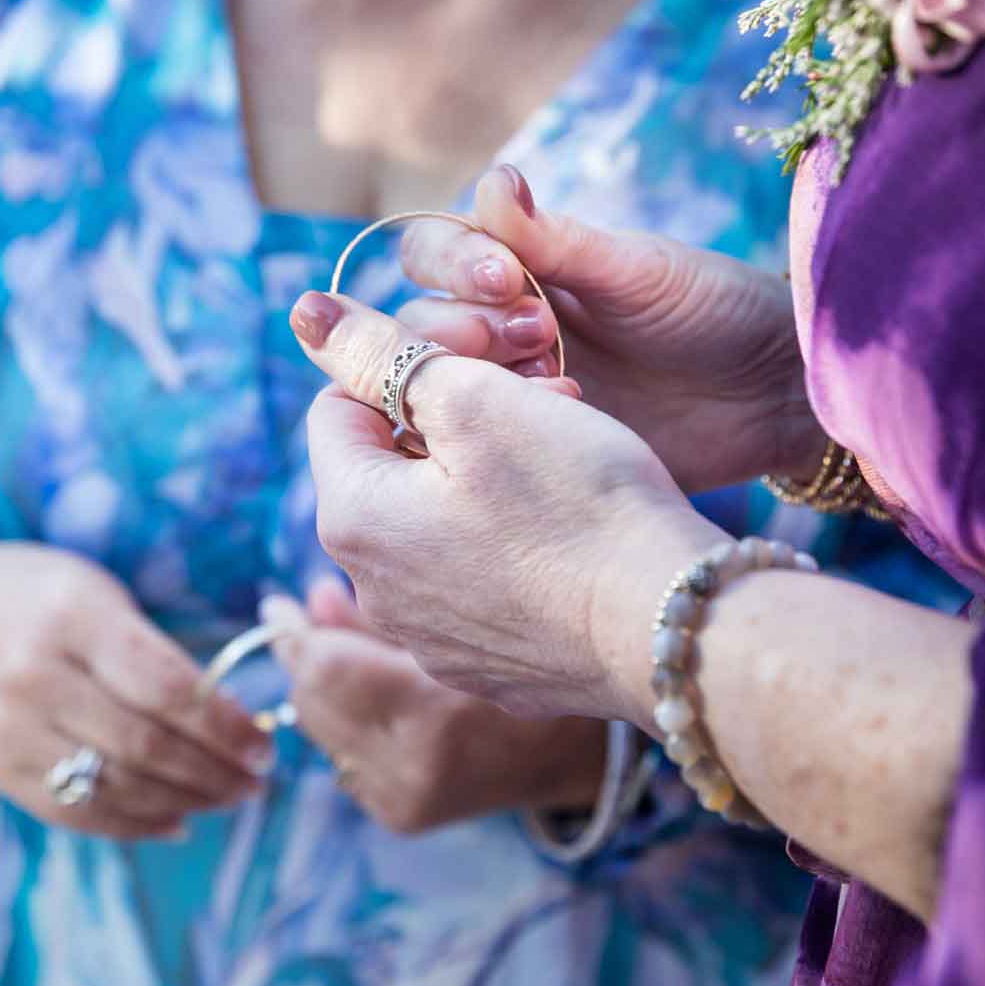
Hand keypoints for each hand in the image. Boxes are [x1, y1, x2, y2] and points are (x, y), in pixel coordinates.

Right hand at [0, 533, 272, 839]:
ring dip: (184, 803)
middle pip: (144, 745)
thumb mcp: (89, 590)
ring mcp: (9, 729)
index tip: (263, 743)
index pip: (165, 686)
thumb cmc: (27, 593)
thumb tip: (228, 716)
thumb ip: (149, 648)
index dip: (225, 725)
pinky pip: (73, 812)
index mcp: (71, 617)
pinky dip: (132, 824)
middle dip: (214, 772)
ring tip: (225, 799)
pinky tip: (175, 820)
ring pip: (113, 787)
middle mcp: (35, 676)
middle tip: (255, 780)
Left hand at [264, 578, 605, 832]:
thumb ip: (381, 611)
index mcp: (437, 718)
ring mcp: (406, 799)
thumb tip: (312, 599)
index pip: (324, 673)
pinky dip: (344, 717)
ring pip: (319, 730)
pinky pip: (342, 754)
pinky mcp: (404, 814)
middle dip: (300, 656)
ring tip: (330, 641)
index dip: (293, 633)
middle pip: (311, 703)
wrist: (597, 738)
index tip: (277, 602)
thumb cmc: (546, 648)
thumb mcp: (468, 610)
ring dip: (318, 686)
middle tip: (295, 614)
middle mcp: (414, 771)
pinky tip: (367, 689)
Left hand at [288, 290, 722, 723]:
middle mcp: (373, 592)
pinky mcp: (489, 668)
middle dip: (453, 424)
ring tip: (565, 463)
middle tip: (539, 404)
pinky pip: (481, 583)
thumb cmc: (577, 505)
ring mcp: (430, 640)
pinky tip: (575, 536)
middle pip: (390, 470)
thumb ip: (383, 355)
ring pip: (438, 525)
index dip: (404, 368)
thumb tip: (312, 317)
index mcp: (350, 519)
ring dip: (488, 480)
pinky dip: (514, 547)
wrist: (672, 633)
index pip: (336, 409)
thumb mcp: (477, 400)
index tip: (479, 363)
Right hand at [390, 165, 823, 491]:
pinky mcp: (528, 453)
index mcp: (517, 268)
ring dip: (474, 380)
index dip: (452, 263)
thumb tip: (494, 182)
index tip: (505, 278)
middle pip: (417, 322)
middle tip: (536, 336)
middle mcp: (497, 328)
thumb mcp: (638, 270)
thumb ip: (558, 238)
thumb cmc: (714, 310)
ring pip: (432, 386)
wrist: (774, 394)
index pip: (432, 254)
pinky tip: (556, 432)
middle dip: (460, 326)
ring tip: (555, 381)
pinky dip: (493, 436)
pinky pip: (472, 446)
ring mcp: (509, 393)